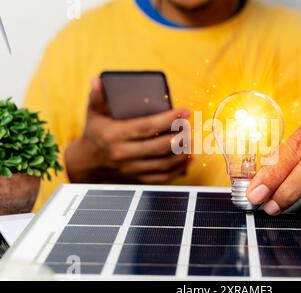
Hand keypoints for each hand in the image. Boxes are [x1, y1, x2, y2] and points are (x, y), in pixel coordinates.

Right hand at [65, 78, 190, 183]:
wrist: (86, 164)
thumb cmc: (95, 134)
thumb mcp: (93, 114)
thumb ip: (97, 97)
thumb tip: (98, 81)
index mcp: (114, 135)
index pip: (146, 127)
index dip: (168, 120)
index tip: (184, 111)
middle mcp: (123, 154)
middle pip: (159, 146)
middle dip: (179, 136)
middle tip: (189, 125)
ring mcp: (131, 170)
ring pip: (163, 164)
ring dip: (182, 152)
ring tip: (191, 139)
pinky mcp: (138, 180)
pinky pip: (162, 177)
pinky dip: (178, 169)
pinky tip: (187, 158)